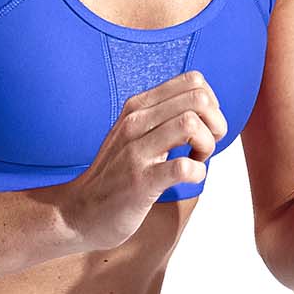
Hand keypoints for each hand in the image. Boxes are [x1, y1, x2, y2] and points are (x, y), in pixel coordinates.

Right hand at [47, 71, 225, 252]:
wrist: (78, 212)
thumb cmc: (115, 174)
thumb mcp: (132, 133)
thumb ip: (160, 115)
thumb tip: (205, 107)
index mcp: (138, 107)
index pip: (193, 81)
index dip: (211, 105)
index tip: (202, 128)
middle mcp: (136, 123)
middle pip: (198, 100)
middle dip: (215, 124)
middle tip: (204, 146)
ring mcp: (136, 152)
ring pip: (191, 125)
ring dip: (206, 145)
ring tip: (196, 159)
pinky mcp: (141, 183)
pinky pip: (182, 167)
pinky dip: (197, 173)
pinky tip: (188, 178)